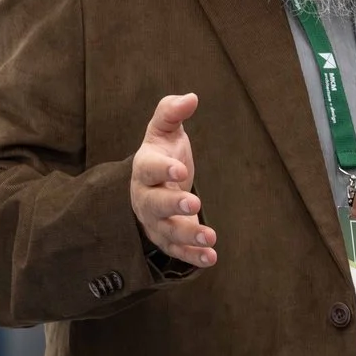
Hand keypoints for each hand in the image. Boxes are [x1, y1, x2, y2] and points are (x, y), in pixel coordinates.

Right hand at [129, 93, 214, 267]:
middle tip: (195, 202)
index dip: (163, 169)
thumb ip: (172, 112)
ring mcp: (153, 220)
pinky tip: (211, 257)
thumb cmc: (163, 152)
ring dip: (188, 235)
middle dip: (173, 204)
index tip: (181, 170)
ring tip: (211, 238)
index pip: (149, 167)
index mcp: (144, 167)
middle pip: (154, 204)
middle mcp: (145, 197)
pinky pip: (176, 250)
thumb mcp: (165, 130)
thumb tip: (191, 98)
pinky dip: (192, 256)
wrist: (154, 184)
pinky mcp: (166, 238)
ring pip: (166, 231)